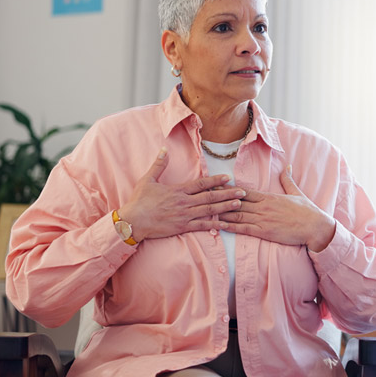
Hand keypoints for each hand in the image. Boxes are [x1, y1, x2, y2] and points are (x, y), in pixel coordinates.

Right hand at [117, 148, 245, 240]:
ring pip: (209, 210)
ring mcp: (185, 215)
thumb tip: (163, 149)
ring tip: (239, 204)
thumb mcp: (147, 180)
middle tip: (243, 192)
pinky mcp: (182, 227)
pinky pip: (202, 226)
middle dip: (228, 194)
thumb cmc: (139, 201)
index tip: (229, 177)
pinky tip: (226, 224)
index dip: (216, 180)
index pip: (201, 184)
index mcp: (178, 190)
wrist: (132, 221)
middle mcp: (185, 202)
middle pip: (210, 196)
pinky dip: (215, 225)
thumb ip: (158, 165)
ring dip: (226, 207)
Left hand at [217, 165, 335, 251]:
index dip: (228, 188)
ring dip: (221, 212)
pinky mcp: (264, 232)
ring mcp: (262, 219)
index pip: (244, 192)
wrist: (314, 226)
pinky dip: (230, 226)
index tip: (216, 185)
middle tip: (203, 196)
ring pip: (237, 214)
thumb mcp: (296, 192)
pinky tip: (219, 226)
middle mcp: (263, 206)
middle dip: (219, 199)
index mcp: (269, 197)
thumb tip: (287, 166)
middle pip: (236, 202)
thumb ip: (288, 180)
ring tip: (206, 210)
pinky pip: (243, 228)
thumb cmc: (307, 211)